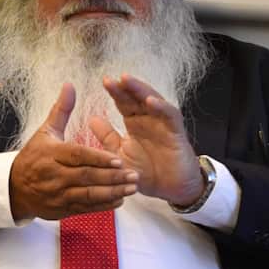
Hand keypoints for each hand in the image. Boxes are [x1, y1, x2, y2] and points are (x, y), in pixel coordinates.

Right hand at [8, 83, 138, 220]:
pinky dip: (103, 206)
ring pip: (88, 194)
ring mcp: (58, 194)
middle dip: (111, 177)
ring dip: (112, 192)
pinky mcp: (62, 209)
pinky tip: (120, 200)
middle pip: (86, 177)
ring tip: (132, 188)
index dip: (98, 158)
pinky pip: (85, 208)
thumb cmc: (33, 156)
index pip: (77, 156)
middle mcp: (54, 175)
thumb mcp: (45, 131)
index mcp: (51, 154)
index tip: (118, 159)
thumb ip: (61, 110)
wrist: (15, 188)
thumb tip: (70, 85)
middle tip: (133, 174)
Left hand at [89, 74, 202, 206]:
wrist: (169, 189)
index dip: (115, 92)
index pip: (124, 103)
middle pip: (136, 98)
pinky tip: (150, 101)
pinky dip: (161, 107)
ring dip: (141, 90)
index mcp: (134, 123)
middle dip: (124, 87)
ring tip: (127, 80)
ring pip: (153, 100)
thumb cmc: (146, 171)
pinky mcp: (176, 133)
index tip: (104, 81)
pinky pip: (170, 116)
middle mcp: (149, 120)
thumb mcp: (121, 154)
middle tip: (111, 79)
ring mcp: (163, 124)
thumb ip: (107, 136)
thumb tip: (91, 118)